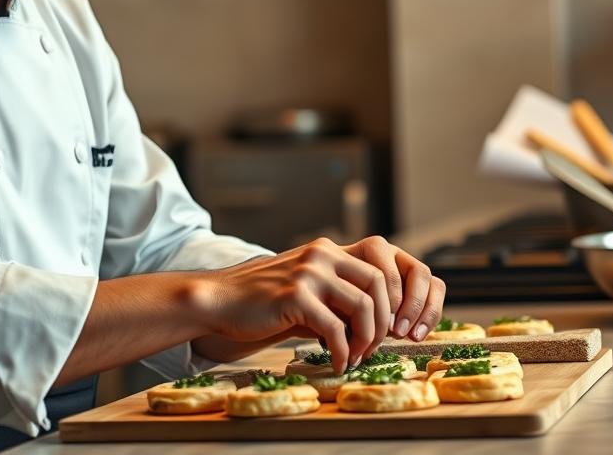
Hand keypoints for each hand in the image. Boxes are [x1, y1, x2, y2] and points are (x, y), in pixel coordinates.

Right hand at [191, 237, 436, 373]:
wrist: (220, 300)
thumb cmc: (264, 301)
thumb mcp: (306, 286)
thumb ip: (336, 294)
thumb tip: (376, 322)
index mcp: (328, 250)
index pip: (380, 268)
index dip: (392, 301)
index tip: (388, 328)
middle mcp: (322, 254)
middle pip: (379, 284)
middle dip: (384, 321)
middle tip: (376, 347)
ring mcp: (309, 274)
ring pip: (363, 306)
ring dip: (367, 339)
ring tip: (357, 357)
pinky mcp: (295, 297)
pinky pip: (335, 329)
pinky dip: (343, 352)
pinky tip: (338, 363)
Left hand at [341, 236, 445, 341]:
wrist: (333, 299)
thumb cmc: (331, 298)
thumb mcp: (334, 298)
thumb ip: (349, 305)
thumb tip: (367, 327)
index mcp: (372, 249)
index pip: (391, 267)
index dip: (391, 296)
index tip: (383, 324)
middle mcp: (395, 254)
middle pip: (418, 272)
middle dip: (412, 305)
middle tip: (398, 332)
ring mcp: (410, 268)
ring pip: (431, 282)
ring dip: (424, 312)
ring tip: (412, 337)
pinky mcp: (421, 285)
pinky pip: (436, 294)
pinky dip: (430, 316)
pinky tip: (416, 336)